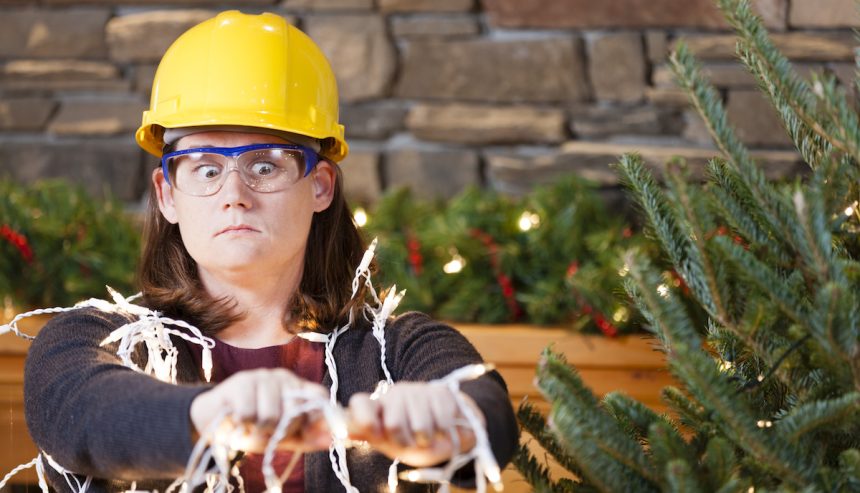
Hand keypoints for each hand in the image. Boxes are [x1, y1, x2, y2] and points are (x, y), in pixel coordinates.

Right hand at [189, 368, 331, 452]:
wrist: (216, 420)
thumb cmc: (255, 427)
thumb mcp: (284, 437)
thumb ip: (308, 438)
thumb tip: (331, 440)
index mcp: (298, 387)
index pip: (319, 396)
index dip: (316, 417)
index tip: (304, 432)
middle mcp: (283, 377)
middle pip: (295, 411)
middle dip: (280, 430)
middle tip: (267, 430)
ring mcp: (262, 376)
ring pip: (271, 414)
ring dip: (258, 429)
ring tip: (251, 424)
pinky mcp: (240, 381)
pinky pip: (248, 412)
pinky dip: (243, 423)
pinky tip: (238, 418)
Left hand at [347, 382, 484, 466]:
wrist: (449, 435)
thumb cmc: (413, 440)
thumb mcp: (388, 443)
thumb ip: (366, 435)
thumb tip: (339, 432)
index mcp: (378, 406)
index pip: (360, 403)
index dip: (365, 421)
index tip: (378, 437)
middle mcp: (395, 393)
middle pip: (393, 423)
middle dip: (405, 441)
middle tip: (411, 441)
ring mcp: (418, 390)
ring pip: (420, 425)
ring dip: (426, 439)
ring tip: (427, 436)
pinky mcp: (440, 391)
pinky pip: (441, 419)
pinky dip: (444, 431)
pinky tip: (442, 427)